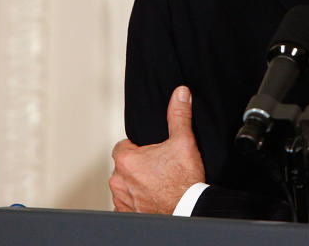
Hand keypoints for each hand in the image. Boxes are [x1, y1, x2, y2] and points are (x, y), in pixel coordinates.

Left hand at [109, 85, 205, 213]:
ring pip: (124, 185)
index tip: (151, 152)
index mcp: (127, 160)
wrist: (189, 210)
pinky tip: (152, 198)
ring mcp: (122, 199)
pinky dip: (137, 201)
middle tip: (157, 167)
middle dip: (137, 166)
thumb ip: (179, 115)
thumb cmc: (184, 182)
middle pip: (123, 166)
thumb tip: (180, 94)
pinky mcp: (128, 214)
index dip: (138, 147)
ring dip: (135, 184)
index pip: (123, 146)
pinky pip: (126, 204)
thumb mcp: (184, 141)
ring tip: (157, 183)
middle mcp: (119, 181)